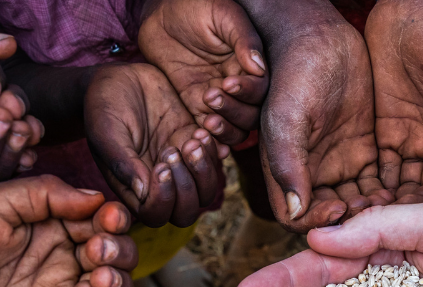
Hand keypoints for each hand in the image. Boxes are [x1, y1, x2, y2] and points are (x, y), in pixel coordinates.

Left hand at [0, 175, 133, 286]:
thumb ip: (43, 194)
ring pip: (114, 285)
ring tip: (97, 281)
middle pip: (116, 251)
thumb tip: (98, 198)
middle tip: (99, 253)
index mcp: (50, 218)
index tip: (110, 219)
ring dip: (117, 281)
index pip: (99, 216)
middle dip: (118, 251)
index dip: (113, 218)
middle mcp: (62, 253)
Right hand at [85, 62, 227, 227]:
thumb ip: (122, 163)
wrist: (120, 78)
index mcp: (133, 188)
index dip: (164, 199)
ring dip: (205, 170)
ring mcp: (180, 166)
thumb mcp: (106, 131)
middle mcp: (159, 184)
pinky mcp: (195, 145)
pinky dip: (215, 151)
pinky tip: (200, 129)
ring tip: (193, 139)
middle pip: (185, 211)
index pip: (155, 215)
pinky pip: (216, 163)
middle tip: (174, 150)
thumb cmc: (103, 105)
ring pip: (206, 190)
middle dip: (186, 186)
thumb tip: (143, 194)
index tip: (160, 165)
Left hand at [138, 0, 268, 144]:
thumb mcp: (223, 14)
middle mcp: (237, 85)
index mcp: (249, 64)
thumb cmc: (195, 6)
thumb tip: (258, 68)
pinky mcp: (196, 106)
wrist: (162, 12)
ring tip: (206, 119)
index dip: (248, 91)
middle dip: (234, 111)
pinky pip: (208, 131)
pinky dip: (209, 138)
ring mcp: (218, 98)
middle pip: (251, 114)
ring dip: (225, 129)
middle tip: (210, 95)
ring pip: (234, 128)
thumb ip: (243, 39)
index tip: (228, 82)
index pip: (260, 89)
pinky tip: (200, 133)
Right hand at [258, 15, 390, 230]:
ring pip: (358, 203)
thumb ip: (288, 163)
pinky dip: (389, 191)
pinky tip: (404, 187)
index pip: (297, 217)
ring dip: (373, 210)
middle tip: (376, 212)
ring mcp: (340, 164)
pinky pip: (378, 181)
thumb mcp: (286, 119)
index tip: (341, 208)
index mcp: (286, 170)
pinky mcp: (365, 150)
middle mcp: (312, 174)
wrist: (319, 39)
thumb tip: (296, 210)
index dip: (317, 222)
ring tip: (393, 203)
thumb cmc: (293, 73)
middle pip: (332, 216)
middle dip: (353, 220)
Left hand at [365, 0, 422, 203]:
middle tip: (398, 231)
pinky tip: (362, 203)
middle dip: (417, 214)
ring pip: (404, 188)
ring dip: (392, 207)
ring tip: (377, 223)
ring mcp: (411, 144)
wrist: (412, 15)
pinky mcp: (384, 136)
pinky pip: (379, 171)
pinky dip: (373, 188)